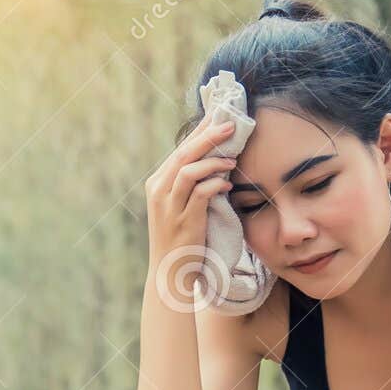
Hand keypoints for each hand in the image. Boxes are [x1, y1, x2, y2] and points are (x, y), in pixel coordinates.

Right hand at [143, 114, 239, 267]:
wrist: (170, 273)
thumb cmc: (181, 239)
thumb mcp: (180, 206)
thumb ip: (191, 184)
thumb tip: (215, 159)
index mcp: (157, 184)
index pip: (180, 149)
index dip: (199, 131)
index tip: (219, 116)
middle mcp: (159, 191)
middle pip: (183, 153)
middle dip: (208, 136)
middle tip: (231, 125)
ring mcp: (169, 206)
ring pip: (189, 169)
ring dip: (213, 160)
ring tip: (232, 157)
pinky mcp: (183, 220)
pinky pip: (200, 192)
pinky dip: (216, 183)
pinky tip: (228, 183)